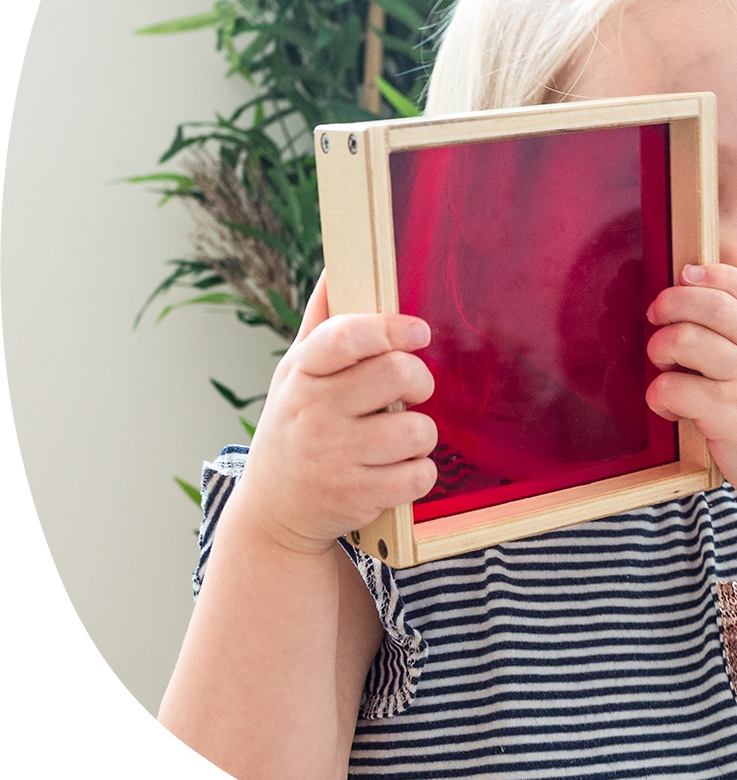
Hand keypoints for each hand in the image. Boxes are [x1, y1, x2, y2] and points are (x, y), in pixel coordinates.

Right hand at [235, 271, 438, 555]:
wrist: (273, 513)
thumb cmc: (295, 429)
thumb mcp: (294, 374)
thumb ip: (322, 323)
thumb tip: (336, 266)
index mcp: (301, 373)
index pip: (345, 337)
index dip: (390, 328)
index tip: (418, 331)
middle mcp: (314, 413)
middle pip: (396, 375)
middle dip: (419, 380)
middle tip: (413, 390)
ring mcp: (335, 457)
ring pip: (417, 429)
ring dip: (421, 434)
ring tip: (397, 439)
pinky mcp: (358, 496)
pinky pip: (420, 473)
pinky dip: (419, 472)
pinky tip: (395, 471)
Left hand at [645, 263, 736, 527]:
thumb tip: (697, 317)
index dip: (714, 273)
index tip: (686, 273)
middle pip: (713, 305)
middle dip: (672, 302)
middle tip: (656, 317)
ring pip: (688, 340)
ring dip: (660, 347)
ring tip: (662, 365)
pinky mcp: (730, 418)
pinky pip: (676, 389)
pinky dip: (659, 394)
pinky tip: (666, 406)